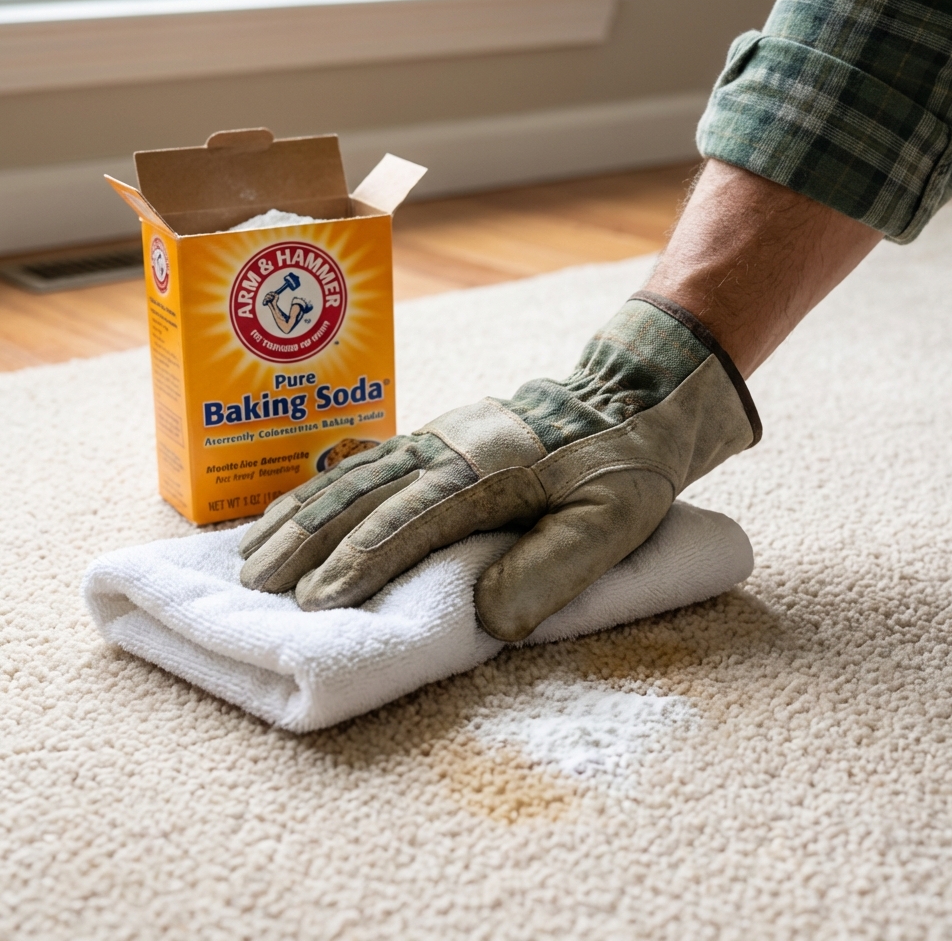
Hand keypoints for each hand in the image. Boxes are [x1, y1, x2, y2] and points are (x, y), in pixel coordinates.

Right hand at [239, 292, 758, 640]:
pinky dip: (322, 487)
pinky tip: (294, 506)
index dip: (360, 562)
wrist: (633, 398)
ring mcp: (440, 436)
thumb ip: (556, 569)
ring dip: (300, 513)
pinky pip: (367, 461)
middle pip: (363, 493)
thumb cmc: (628, 464)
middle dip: (306, 541)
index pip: (410, 521)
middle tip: (255, 585)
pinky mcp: (439, 437)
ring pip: (354, 473)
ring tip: (252, 553)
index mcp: (490, 469)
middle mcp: (451, 446)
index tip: (314, 603)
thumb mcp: (616, 521)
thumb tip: (488, 619)